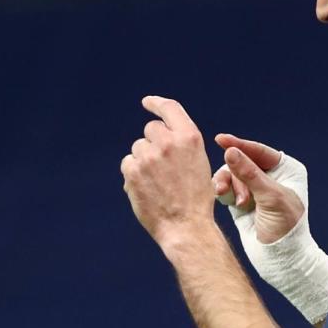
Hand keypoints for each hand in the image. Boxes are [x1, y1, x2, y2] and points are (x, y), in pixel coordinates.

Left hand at [121, 96, 214, 246]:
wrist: (186, 226)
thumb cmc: (196, 198)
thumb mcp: (200, 163)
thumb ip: (181, 144)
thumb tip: (158, 136)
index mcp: (189, 138)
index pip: (169, 109)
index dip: (156, 103)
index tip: (147, 102)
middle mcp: (168, 142)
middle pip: (150, 129)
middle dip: (154, 142)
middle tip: (163, 166)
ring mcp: (148, 156)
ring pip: (138, 148)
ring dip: (144, 160)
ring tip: (158, 182)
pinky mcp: (132, 170)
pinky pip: (128, 163)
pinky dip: (134, 174)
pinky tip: (147, 189)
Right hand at [212, 134, 304, 243]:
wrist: (281, 261)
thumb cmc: (286, 228)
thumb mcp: (270, 197)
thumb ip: (249, 174)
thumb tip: (229, 151)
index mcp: (286, 168)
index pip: (260, 151)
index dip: (240, 145)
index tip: (221, 139)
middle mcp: (270, 176)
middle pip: (241, 162)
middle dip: (236, 175)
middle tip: (242, 198)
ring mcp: (254, 189)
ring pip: (230, 174)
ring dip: (228, 185)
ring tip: (233, 201)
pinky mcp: (240, 202)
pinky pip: (225, 188)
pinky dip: (222, 191)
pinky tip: (221, 197)